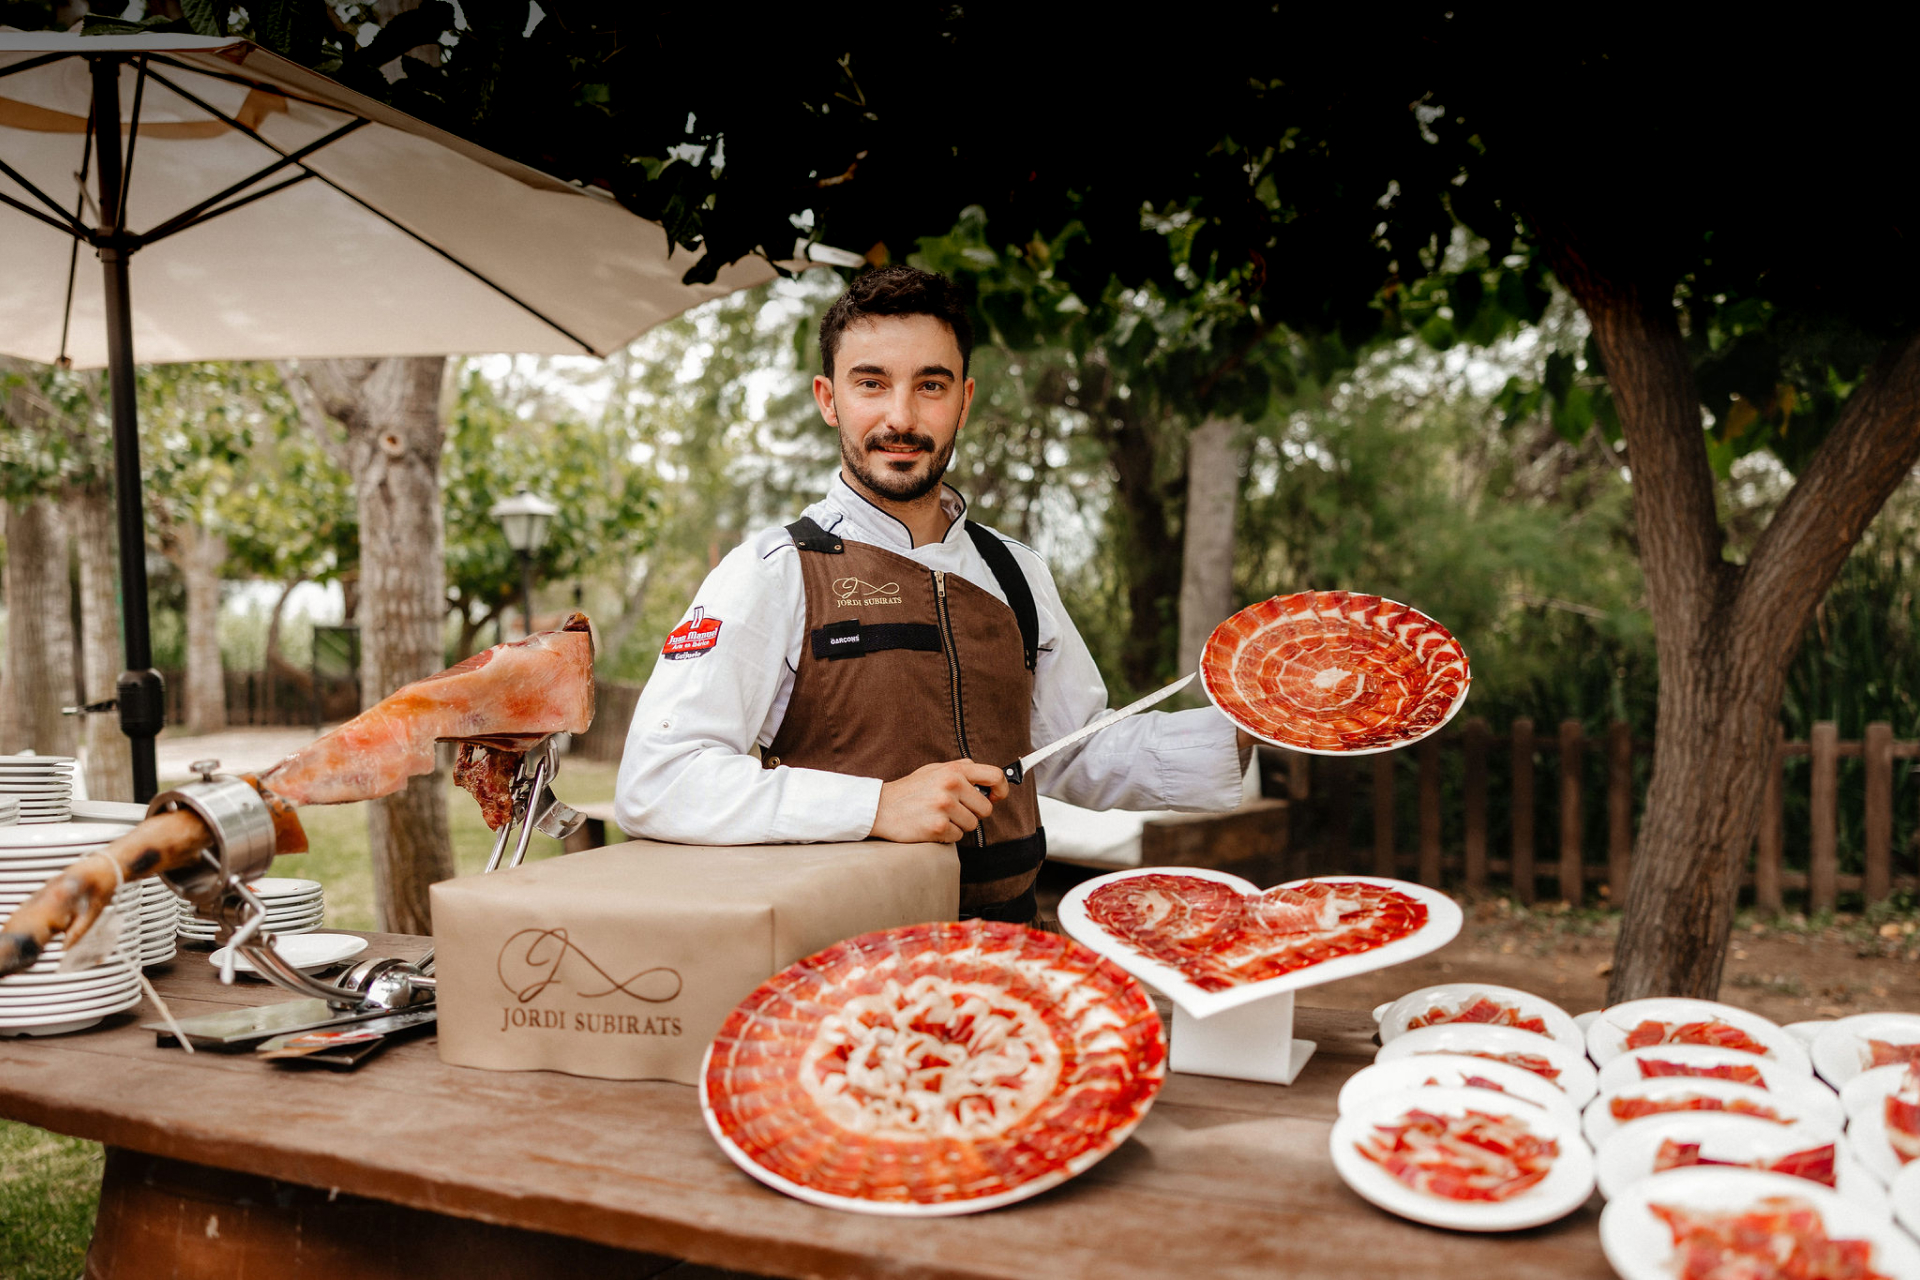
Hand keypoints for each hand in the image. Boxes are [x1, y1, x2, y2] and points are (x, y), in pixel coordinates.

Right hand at [871, 759, 1008, 843]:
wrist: (880, 807)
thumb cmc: (909, 790)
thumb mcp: (933, 770)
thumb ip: (960, 768)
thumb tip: (985, 776)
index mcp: (953, 770)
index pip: (994, 776)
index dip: (1001, 789)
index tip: (996, 797)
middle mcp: (951, 786)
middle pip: (985, 808)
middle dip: (973, 813)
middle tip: (953, 811)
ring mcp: (944, 807)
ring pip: (972, 825)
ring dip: (958, 825)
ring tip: (938, 817)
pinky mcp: (937, 827)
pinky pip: (957, 836)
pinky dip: (946, 835)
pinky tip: (930, 825)